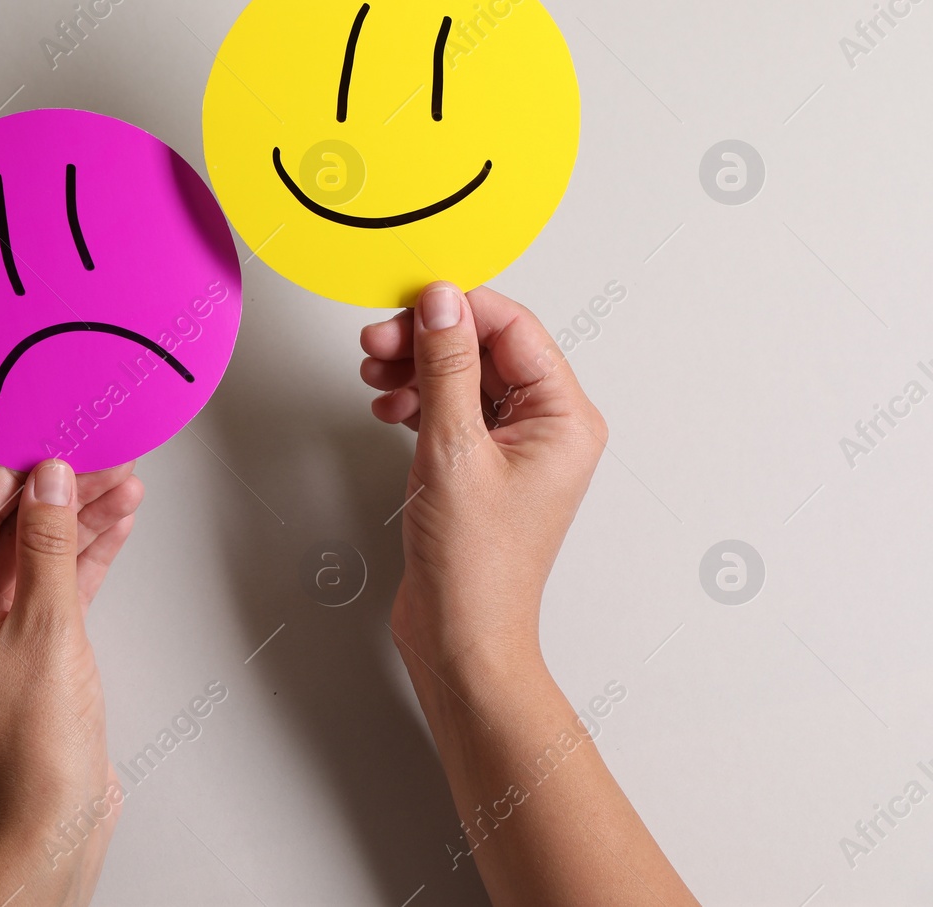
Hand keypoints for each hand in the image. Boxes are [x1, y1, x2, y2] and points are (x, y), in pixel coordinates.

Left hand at [0, 458, 142, 906]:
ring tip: (125, 484)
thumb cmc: (32, 744)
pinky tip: (117, 524)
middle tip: (102, 461)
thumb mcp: (47, 625)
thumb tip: (51, 479)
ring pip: (40, 552)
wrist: (56, 813)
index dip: (15, 474)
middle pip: (9, 528)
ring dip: (82, 520)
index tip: (55, 445)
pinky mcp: (34, 645)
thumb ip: (50, 543)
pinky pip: (57, 582)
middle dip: (60, 494)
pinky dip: (87, 555)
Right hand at [360, 283, 607, 677]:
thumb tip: (440, 302)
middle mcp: (547, 428)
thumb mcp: (453, 449)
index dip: (459, 308)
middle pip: (486, 349)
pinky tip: (387, 407)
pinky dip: (415, 400)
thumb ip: (446, 366)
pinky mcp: (480, 466)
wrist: (460, 637)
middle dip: (428, 339)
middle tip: (377, 342)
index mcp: (564, 418)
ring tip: (375, 375)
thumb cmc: (474, 566)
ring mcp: (513, 448)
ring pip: (463, 377)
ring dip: (416, 368)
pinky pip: (450, 408)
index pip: (514, 329)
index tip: (407, 302)